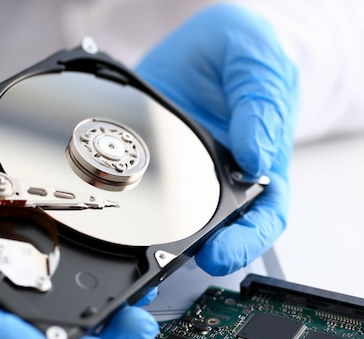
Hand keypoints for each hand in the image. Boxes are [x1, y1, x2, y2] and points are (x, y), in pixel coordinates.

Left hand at [136, 4, 298, 274]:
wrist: (203, 43)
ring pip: (168, 224)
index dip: (243, 242)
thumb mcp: (258, 61)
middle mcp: (220, 180)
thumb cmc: (242, 52)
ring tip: (124, 262)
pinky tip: (102, 214)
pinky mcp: (146, 166)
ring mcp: (180, 177)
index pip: (262, 217)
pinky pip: (131, 193)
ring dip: (147, 248)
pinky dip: (117, 210)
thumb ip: (260, 104)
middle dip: (185, 260)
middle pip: (212, 234)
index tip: (217, 253)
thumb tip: (256, 156)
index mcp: (258, 164)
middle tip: (158, 270)